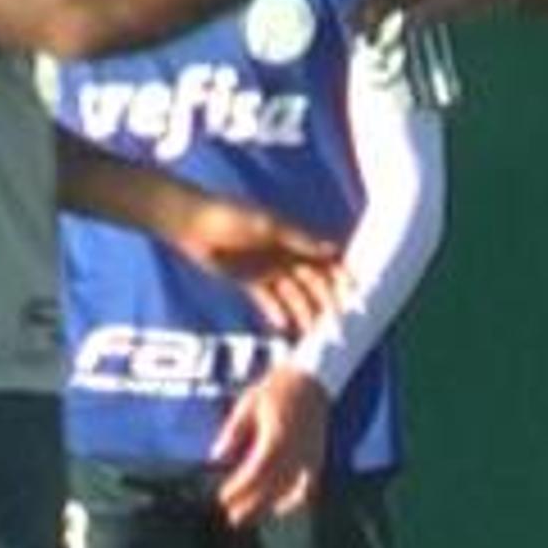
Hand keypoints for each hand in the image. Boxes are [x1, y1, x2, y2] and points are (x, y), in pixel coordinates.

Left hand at [169, 201, 341, 332]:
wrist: (191, 222)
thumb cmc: (230, 216)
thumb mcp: (269, 226)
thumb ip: (300, 240)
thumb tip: (334, 250)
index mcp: (294, 239)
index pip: (326, 261)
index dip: (342, 277)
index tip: (356, 296)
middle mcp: (285, 255)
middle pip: (313, 283)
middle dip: (327, 302)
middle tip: (337, 325)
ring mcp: (268, 269)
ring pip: (293, 294)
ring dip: (304, 311)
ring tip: (312, 332)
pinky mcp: (249, 280)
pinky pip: (267, 299)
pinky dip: (276, 311)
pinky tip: (284, 325)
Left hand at [210, 367, 332, 526]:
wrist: (312, 379)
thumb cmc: (277, 388)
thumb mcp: (248, 404)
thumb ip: (234, 431)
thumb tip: (216, 456)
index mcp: (276, 437)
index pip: (256, 471)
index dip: (239, 488)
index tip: (223, 498)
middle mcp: (295, 451)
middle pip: (272, 487)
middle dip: (252, 505)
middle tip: (233, 518)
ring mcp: (310, 456)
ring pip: (289, 490)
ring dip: (269, 506)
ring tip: (250, 517)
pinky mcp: (318, 457)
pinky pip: (309, 486)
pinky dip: (296, 500)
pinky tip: (281, 508)